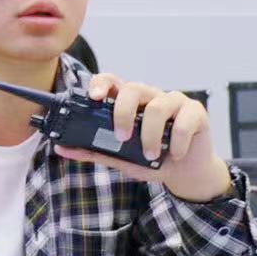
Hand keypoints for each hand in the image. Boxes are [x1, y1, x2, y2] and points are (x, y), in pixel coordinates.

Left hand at [54, 72, 233, 201]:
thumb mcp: (119, 158)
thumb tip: (60, 147)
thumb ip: (93, 150)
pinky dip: (177, 143)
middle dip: (123, 113)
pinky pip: (183, 122)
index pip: (111, 81)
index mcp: (129, 103)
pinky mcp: (195, 111)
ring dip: (151, 135)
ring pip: (158, 106)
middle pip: (133, 89)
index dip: (101, 83)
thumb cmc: (151, 160)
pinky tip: (175, 154)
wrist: (185, 174)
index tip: (93, 97)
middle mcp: (150, 97)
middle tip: (121, 137)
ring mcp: (174, 101)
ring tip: (151, 155)